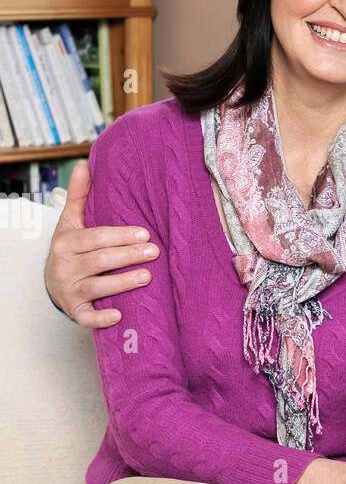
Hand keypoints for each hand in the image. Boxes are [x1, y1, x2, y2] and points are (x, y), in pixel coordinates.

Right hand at [44, 162, 159, 326]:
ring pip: (98, 287)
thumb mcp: (70, 221)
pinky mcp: (75, 311)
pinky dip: (101, 318)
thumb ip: (79, 196)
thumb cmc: (69, 248)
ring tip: (147, 276)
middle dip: (128, 256)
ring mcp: (69, 290)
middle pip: (100, 261)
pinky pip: (87, 317)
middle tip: (155, 252)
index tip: (145, 234)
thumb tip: (83, 165)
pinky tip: (119, 315)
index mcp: (66, 242)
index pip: (96, 238)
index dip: (121, 236)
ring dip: (123, 283)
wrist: (52, 282)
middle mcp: (65, 266)